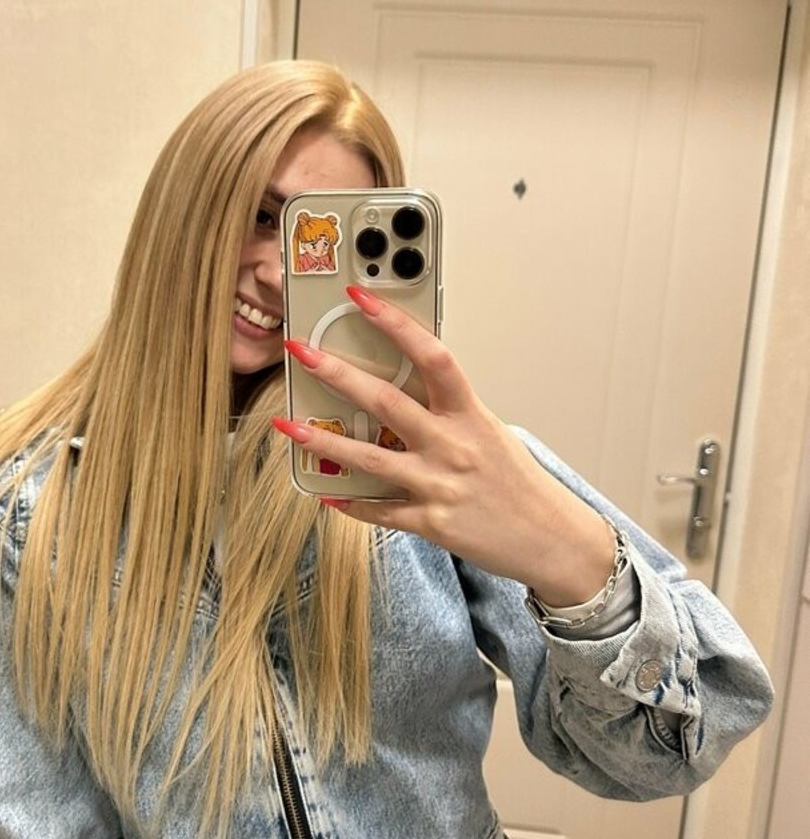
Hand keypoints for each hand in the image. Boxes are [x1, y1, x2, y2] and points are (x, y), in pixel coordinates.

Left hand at [273, 285, 614, 605]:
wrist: (552, 540)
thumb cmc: (518, 484)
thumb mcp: (489, 433)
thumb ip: (447, 412)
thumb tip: (399, 388)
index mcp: (470, 415)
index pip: (432, 356)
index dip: (396, 324)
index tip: (362, 299)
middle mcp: (453, 446)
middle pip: (386, 402)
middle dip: (338, 373)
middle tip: (302, 350)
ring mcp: (440, 485)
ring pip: (369, 459)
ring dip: (322, 441)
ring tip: (286, 424)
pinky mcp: (431, 522)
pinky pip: (379, 511)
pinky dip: (350, 503)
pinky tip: (323, 492)